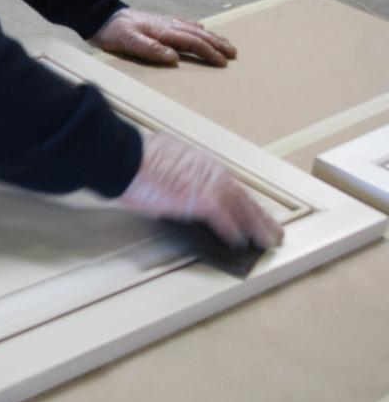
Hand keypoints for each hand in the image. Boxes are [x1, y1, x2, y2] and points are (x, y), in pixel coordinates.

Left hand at [90, 8, 236, 66]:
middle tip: (234, 54)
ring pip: (194, 29)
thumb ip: (150, 50)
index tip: (222, 62)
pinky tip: (201, 29)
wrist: (101, 17)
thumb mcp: (128, 43)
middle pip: (199, 35)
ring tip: (225, 44)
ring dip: (211, 37)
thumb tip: (174, 59)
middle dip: (217, 44)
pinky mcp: (159, 22)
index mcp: (163, 32)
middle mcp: (168, 25)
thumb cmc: (113, 32)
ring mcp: (164, 23)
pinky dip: (196, 28)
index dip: (209, 53)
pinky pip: (184, 24)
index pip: (192, 43)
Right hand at [121, 133, 283, 248]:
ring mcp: (208, 186)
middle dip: (260, 215)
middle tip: (273, 230)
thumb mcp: (161, 161)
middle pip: (243, 197)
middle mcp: (210, 172)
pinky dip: (234, 232)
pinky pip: (225, 220)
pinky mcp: (202, 201)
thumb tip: (171, 185)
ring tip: (269, 240)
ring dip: (257, 226)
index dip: (243, 200)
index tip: (252, 210)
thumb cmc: (136, 159)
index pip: (230, 185)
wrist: (127, 158)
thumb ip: (174, 174)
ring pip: (242, 208)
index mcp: (201, 163)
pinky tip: (241, 243)